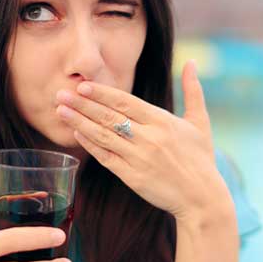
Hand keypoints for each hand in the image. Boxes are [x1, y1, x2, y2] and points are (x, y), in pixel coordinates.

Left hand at [55, 60, 233, 222]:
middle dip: (82, 105)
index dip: (102, 93)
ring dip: (79, 122)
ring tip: (60, 111)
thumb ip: (193, 90)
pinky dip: (90, 145)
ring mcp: (139, 158)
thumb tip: (192, 62)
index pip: (126, 102)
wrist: (202, 199)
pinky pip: (106, 158)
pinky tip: (76, 134)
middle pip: (109, 117)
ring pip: (103, 136)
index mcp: (163, 121)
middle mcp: (149, 138)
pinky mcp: (132, 177)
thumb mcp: (200, 122)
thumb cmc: (201, 159)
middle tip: (60, 94)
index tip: (82, 86)